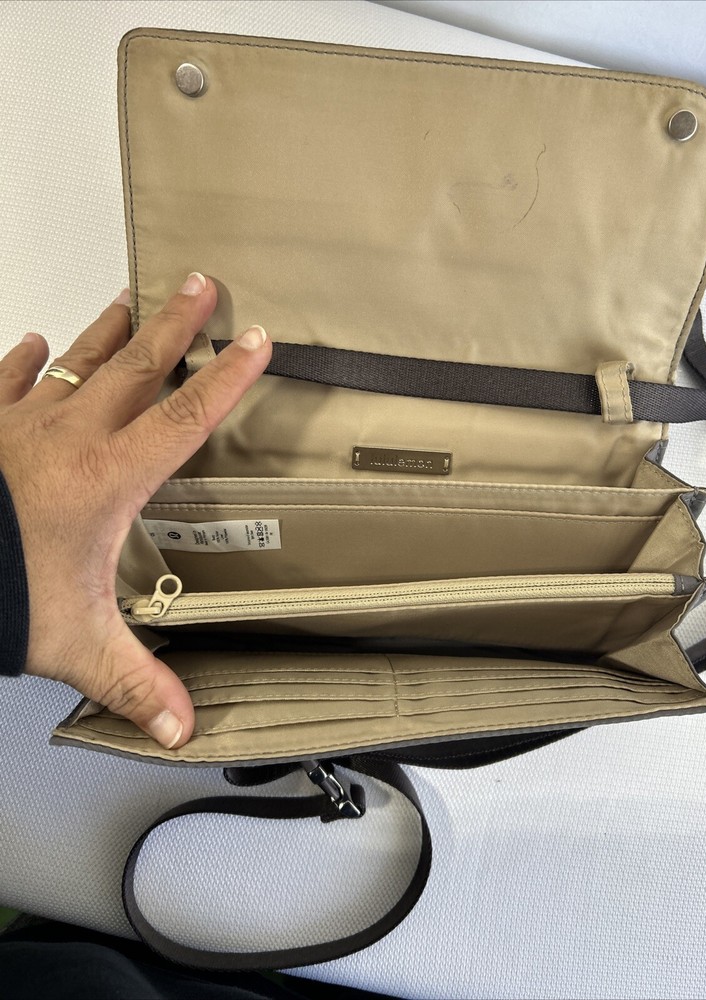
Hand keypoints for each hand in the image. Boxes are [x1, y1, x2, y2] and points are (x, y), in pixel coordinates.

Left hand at [0, 272, 270, 747]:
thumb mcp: (75, 644)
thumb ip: (134, 680)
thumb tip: (179, 723)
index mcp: (108, 479)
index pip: (186, 417)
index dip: (228, 376)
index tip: (256, 339)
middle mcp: (71, 439)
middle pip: (139, 367)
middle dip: (176, 324)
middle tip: (200, 284)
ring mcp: (21, 425)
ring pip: (80, 362)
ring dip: (110, 329)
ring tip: (133, 298)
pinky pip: (6, 381)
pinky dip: (24, 362)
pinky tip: (32, 345)